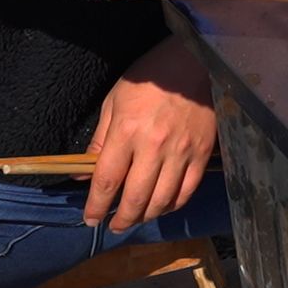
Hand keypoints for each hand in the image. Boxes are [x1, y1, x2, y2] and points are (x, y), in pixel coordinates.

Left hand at [83, 37, 215, 228]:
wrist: (192, 61)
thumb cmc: (149, 78)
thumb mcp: (114, 102)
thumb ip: (100, 139)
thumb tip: (85, 172)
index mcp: (127, 132)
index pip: (106, 181)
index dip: (96, 206)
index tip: (90, 218)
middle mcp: (154, 147)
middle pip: (135, 197)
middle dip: (121, 219)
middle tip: (114, 226)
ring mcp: (181, 151)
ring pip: (162, 199)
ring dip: (146, 216)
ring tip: (138, 218)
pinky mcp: (202, 152)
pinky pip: (188, 189)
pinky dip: (174, 204)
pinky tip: (164, 205)